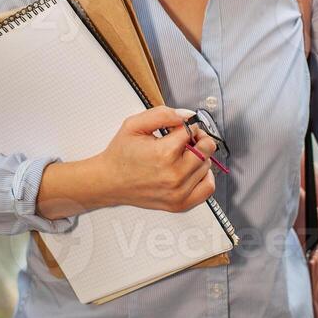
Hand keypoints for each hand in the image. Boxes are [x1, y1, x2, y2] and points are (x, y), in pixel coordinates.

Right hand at [91, 106, 218, 212]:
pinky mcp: (179, 203)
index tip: (179, 127)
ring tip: (181, 156)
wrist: (109, 181)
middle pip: (206, 148)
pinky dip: (204, 177)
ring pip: (207, 165)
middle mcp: (174, 175)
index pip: (192, 131)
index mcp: (164, 153)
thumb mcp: (134, 124)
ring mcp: (178, 192)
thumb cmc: (120, 154)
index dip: (187, 125)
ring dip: (199, 157)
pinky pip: (207, 188)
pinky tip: (192, 170)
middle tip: (186, 138)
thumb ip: (162, 114)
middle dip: (198, 138)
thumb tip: (187, 115)